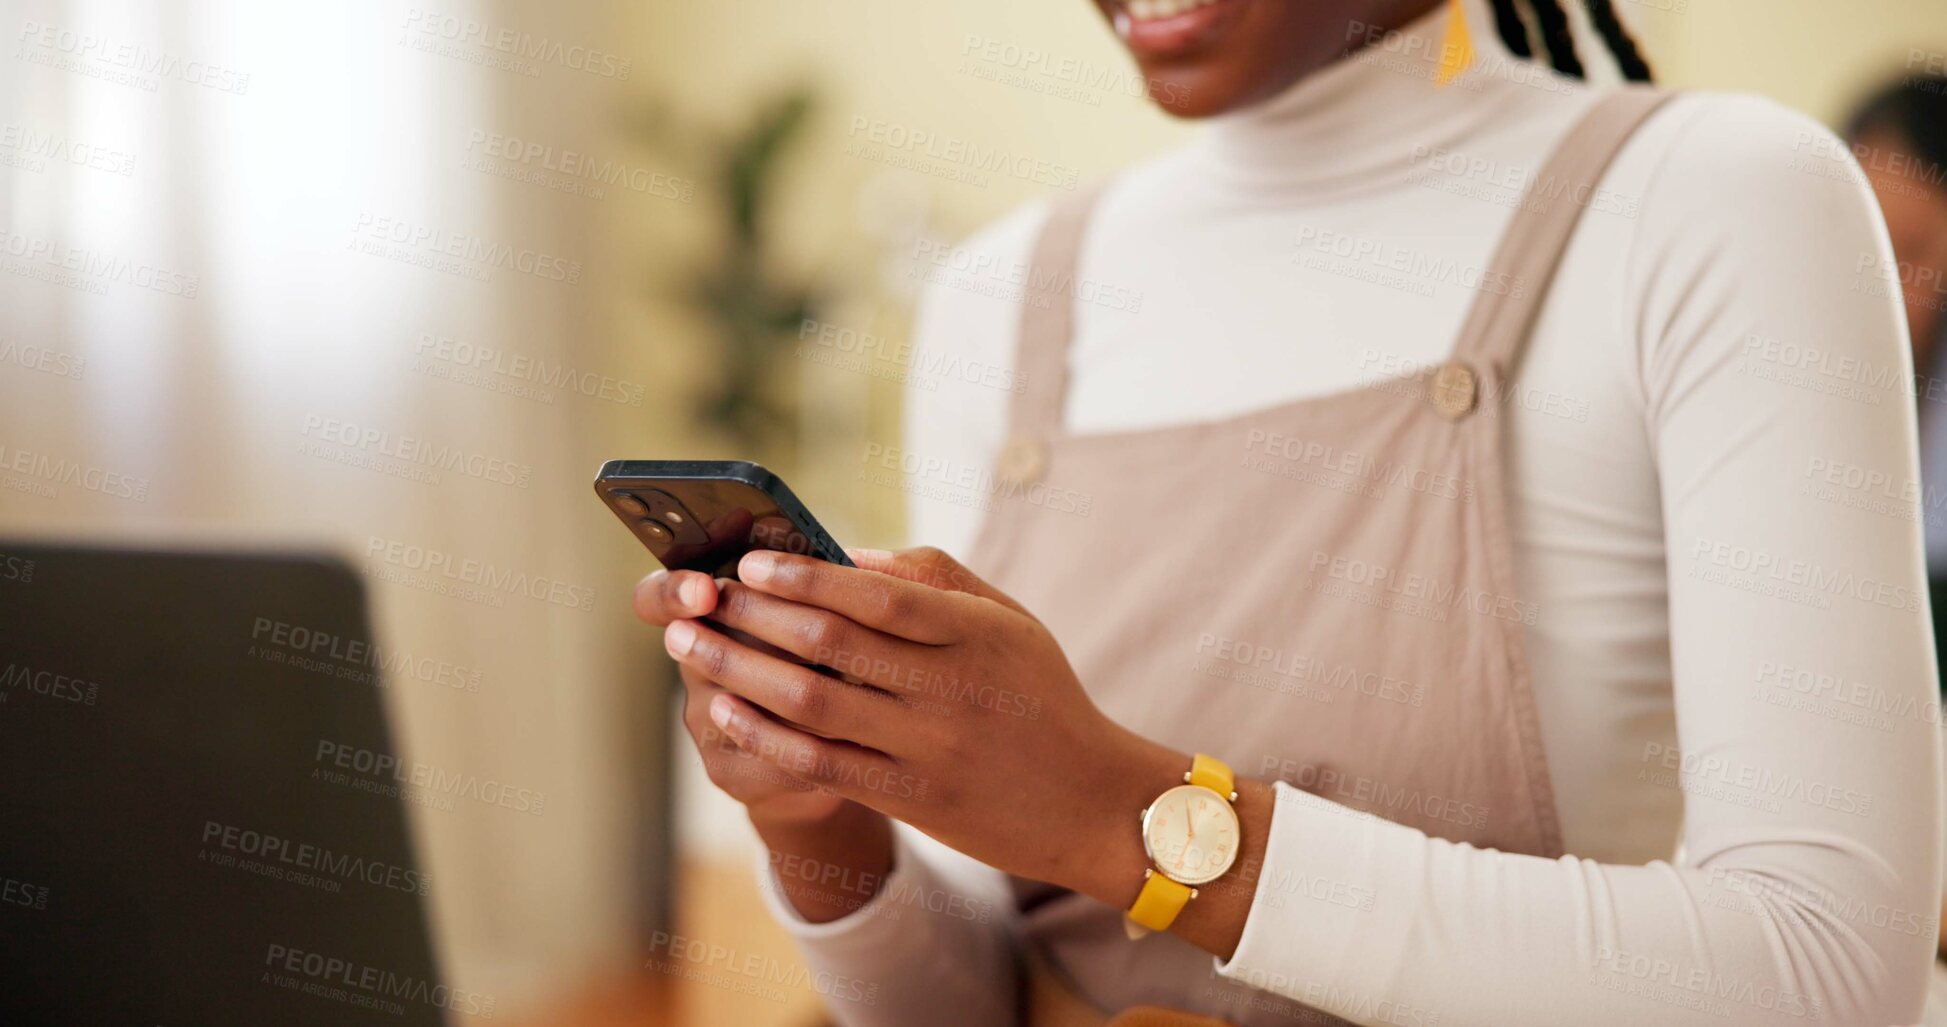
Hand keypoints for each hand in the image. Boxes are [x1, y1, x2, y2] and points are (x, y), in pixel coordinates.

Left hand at [660, 546, 1186, 903]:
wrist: (1092, 803)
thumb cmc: (1043, 697)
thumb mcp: (1011, 621)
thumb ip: (934, 578)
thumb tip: (846, 552)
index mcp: (977, 634)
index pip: (878, 593)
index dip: (806, 574)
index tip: (750, 561)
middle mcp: (952, 688)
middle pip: (833, 642)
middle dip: (754, 614)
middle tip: (701, 595)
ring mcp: (930, 747)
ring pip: (813, 702)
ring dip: (740, 668)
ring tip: (692, 644)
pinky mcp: (912, 798)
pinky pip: (821, 763)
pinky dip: (764, 733)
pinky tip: (724, 710)